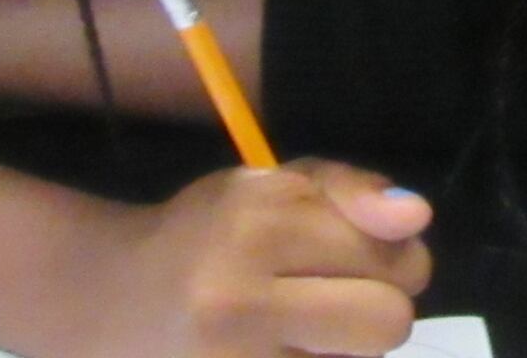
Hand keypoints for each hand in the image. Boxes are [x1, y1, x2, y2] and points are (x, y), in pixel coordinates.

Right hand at [55, 159, 436, 356]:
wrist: (110, 301)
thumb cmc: (209, 235)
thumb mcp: (273, 186)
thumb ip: (351, 191)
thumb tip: (416, 215)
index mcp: (255, 223)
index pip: (394, 254)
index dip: (393, 256)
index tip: (355, 256)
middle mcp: (236, 300)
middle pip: (389, 323)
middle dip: (379, 310)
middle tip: (333, 300)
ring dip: (343, 351)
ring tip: (294, 331)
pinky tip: (280, 352)